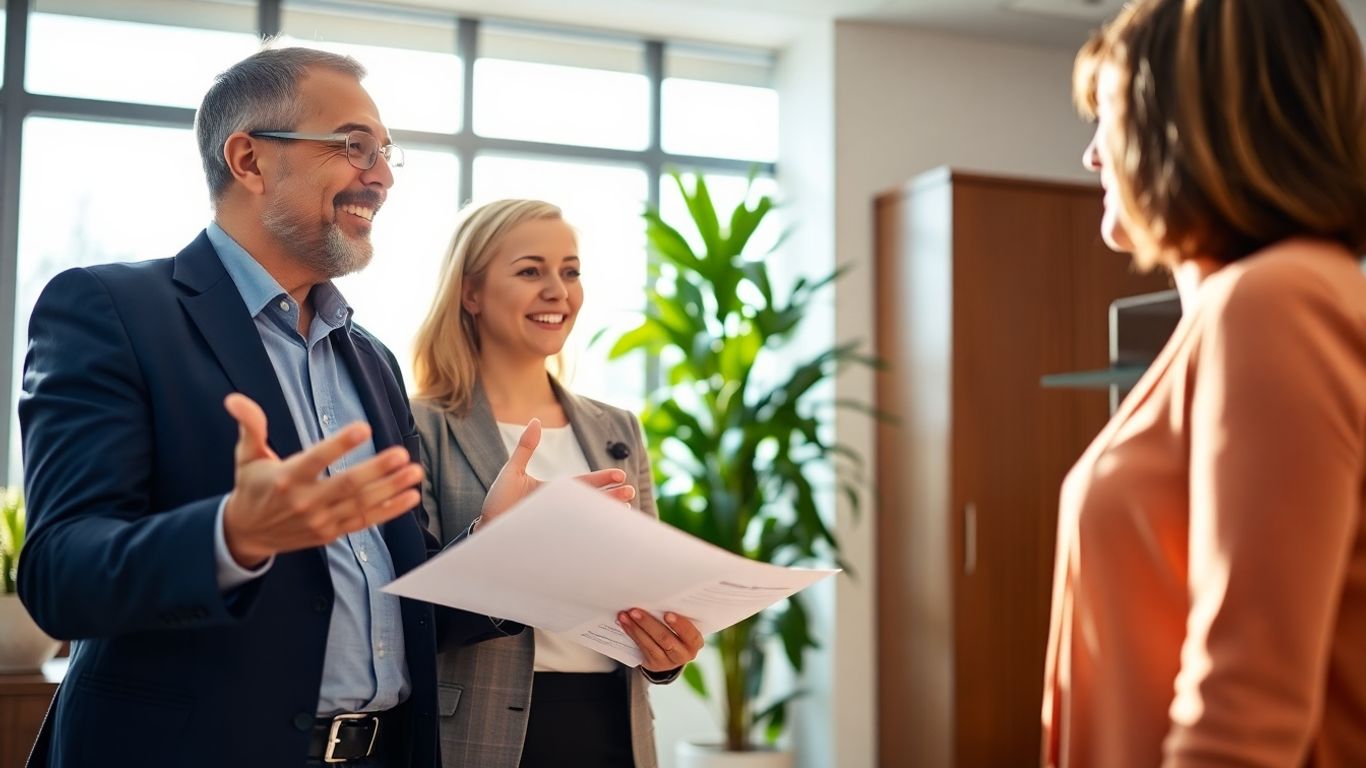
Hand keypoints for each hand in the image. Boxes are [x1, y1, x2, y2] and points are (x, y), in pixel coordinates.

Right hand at [220, 393, 423, 567]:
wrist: (246, 533)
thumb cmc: (252, 487)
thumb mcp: (246, 456)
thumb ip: (250, 426)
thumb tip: (235, 399)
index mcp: (286, 478)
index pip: (316, 459)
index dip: (340, 444)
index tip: (363, 428)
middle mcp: (305, 501)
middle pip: (346, 485)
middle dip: (376, 470)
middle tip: (401, 454)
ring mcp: (320, 520)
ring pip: (361, 504)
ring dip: (391, 488)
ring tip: (415, 472)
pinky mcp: (331, 533)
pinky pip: (365, 521)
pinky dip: (390, 510)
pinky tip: (411, 497)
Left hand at [479, 419, 636, 528]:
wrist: (487, 528)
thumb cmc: (499, 501)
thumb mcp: (512, 471)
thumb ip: (526, 447)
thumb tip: (535, 420)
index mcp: (556, 491)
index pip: (583, 483)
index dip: (601, 479)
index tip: (620, 476)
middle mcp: (561, 507)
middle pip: (592, 500)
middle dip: (612, 497)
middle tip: (631, 494)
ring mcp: (558, 523)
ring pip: (587, 518)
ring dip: (606, 515)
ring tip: (627, 513)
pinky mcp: (553, 538)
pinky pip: (574, 537)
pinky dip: (590, 536)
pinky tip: (603, 538)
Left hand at [617, 609, 703, 672]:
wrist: (671, 654)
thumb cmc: (679, 632)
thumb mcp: (684, 627)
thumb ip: (679, 616)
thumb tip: (661, 597)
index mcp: (695, 643)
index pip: (691, 635)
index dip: (680, 625)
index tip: (667, 614)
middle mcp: (683, 655)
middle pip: (666, 639)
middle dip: (649, 624)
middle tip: (635, 611)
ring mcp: (667, 662)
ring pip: (650, 644)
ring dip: (636, 628)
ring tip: (625, 615)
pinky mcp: (653, 664)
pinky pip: (641, 647)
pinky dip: (632, 633)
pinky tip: (625, 623)